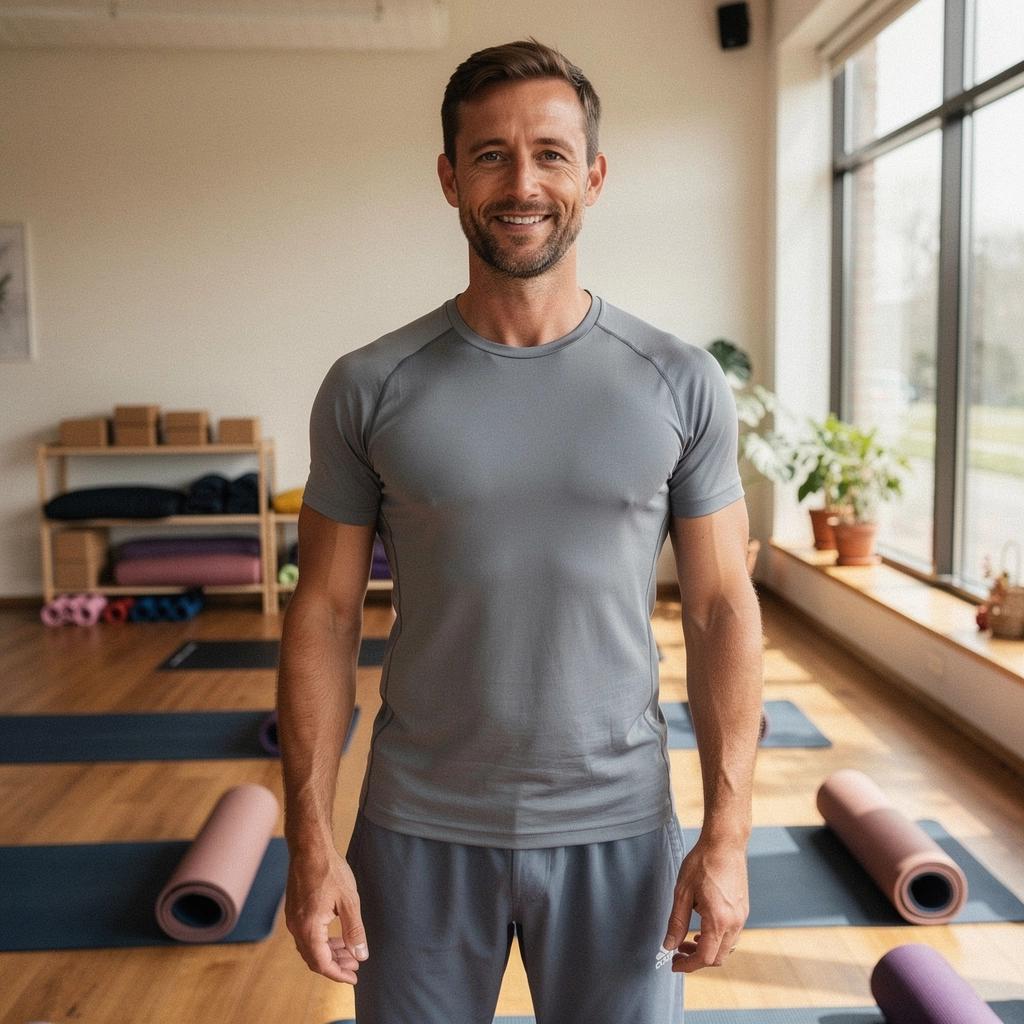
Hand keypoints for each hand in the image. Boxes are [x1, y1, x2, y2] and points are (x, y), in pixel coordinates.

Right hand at [285, 845, 367, 983]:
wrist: (310, 848)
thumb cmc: (329, 871)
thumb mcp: (349, 901)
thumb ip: (354, 931)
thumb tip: (360, 955)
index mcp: (309, 928)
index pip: (322, 963)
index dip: (338, 974)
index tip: (354, 978)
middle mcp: (296, 927)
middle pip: (314, 958)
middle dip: (336, 964)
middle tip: (355, 965)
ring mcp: (293, 919)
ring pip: (310, 947)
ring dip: (329, 953)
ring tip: (349, 952)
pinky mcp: (294, 911)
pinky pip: (307, 935)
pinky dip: (322, 941)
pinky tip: (336, 936)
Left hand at [662, 835, 747, 972]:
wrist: (725, 843)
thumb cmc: (703, 863)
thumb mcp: (682, 892)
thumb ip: (676, 922)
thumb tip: (669, 945)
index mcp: (719, 920)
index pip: (705, 958)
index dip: (688, 965)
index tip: (674, 964)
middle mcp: (735, 922)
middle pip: (718, 957)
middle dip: (697, 960)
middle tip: (678, 951)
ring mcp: (742, 917)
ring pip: (727, 948)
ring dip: (708, 950)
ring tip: (689, 940)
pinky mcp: (743, 910)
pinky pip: (732, 935)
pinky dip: (717, 939)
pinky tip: (703, 928)